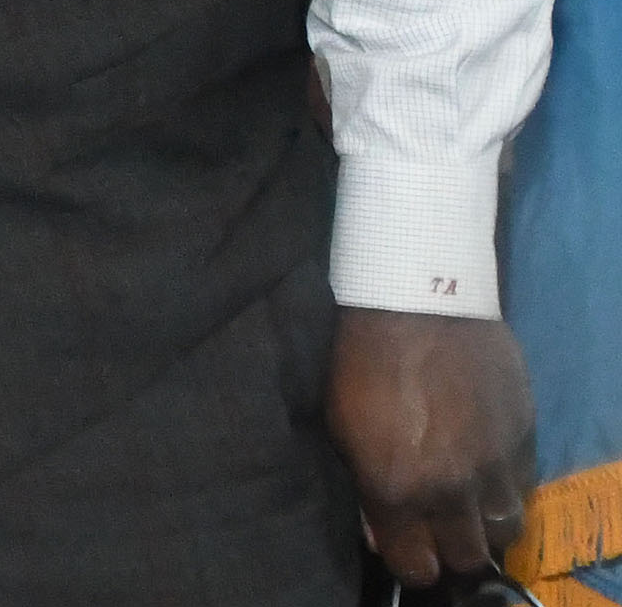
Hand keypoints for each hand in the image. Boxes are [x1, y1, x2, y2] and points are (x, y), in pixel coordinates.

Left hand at [326, 307, 536, 587]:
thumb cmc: (362, 359)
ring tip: (464, 500)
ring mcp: (494, 466)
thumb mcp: (342, 426)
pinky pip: (522, 487)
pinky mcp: (524, 439)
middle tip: (436, 526)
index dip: (409, 560)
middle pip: (467, 556)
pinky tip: (483, 466)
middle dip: (450, 547)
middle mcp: (452, 489)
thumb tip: (378, 531)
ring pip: (504, 528)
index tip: (404, 546)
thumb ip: (364, 488)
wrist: (417, 300)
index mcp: (398, 489)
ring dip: (483, 521)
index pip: (416, 566)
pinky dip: (504, 486)